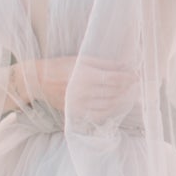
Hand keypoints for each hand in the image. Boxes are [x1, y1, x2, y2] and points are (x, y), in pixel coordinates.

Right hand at [14, 55, 137, 121]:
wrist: (39, 82)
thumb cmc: (60, 67)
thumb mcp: (81, 60)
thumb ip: (103, 64)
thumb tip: (124, 66)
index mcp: (84, 75)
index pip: (113, 78)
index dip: (127, 78)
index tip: (136, 76)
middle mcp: (82, 91)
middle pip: (113, 92)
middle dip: (126, 88)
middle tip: (135, 85)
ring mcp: (79, 104)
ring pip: (108, 104)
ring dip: (121, 100)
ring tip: (128, 94)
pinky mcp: (76, 112)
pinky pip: (98, 114)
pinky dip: (110, 110)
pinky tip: (115, 104)